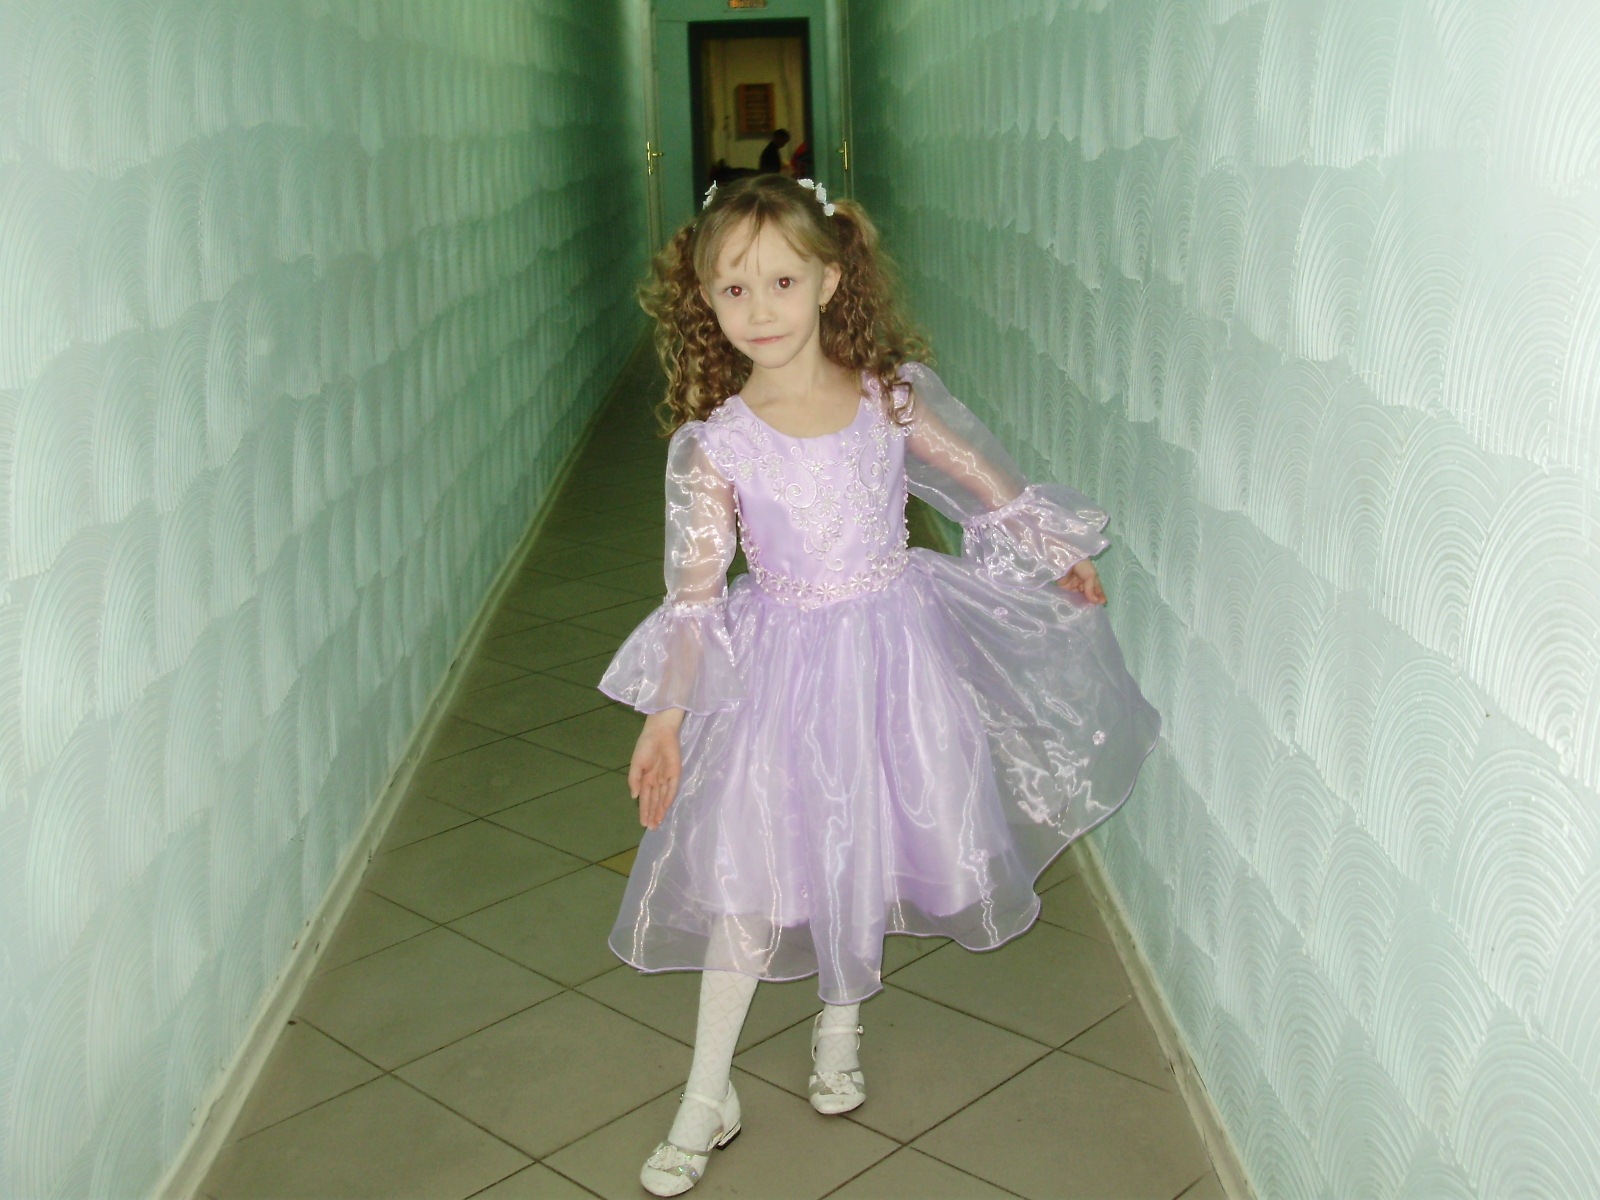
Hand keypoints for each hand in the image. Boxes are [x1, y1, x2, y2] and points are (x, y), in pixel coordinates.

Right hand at [629, 709, 685, 828]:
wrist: (658, 732)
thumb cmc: (645, 746)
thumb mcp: (636, 764)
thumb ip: (634, 780)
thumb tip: (633, 796)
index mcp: (646, 779)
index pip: (645, 799)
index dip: (644, 811)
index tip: (643, 824)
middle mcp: (656, 781)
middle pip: (654, 801)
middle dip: (652, 814)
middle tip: (652, 829)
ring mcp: (666, 777)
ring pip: (663, 798)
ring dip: (660, 810)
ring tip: (658, 823)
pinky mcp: (675, 772)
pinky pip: (672, 788)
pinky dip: (668, 797)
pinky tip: (665, 807)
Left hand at [1057, 559, 1105, 604]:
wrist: (1065, 561)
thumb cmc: (1081, 565)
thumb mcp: (1090, 575)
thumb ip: (1091, 589)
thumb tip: (1095, 602)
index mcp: (1090, 577)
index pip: (1096, 588)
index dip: (1100, 595)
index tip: (1103, 603)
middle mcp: (1082, 582)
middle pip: (1088, 593)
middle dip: (1091, 600)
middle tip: (1095, 608)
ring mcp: (1073, 586)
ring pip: (1080, 596)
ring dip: (1083, 602)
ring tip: (1087, 609)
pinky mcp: (1064, 589)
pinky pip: (1071, 597)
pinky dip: (1075, 601)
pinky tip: (1078, 608)